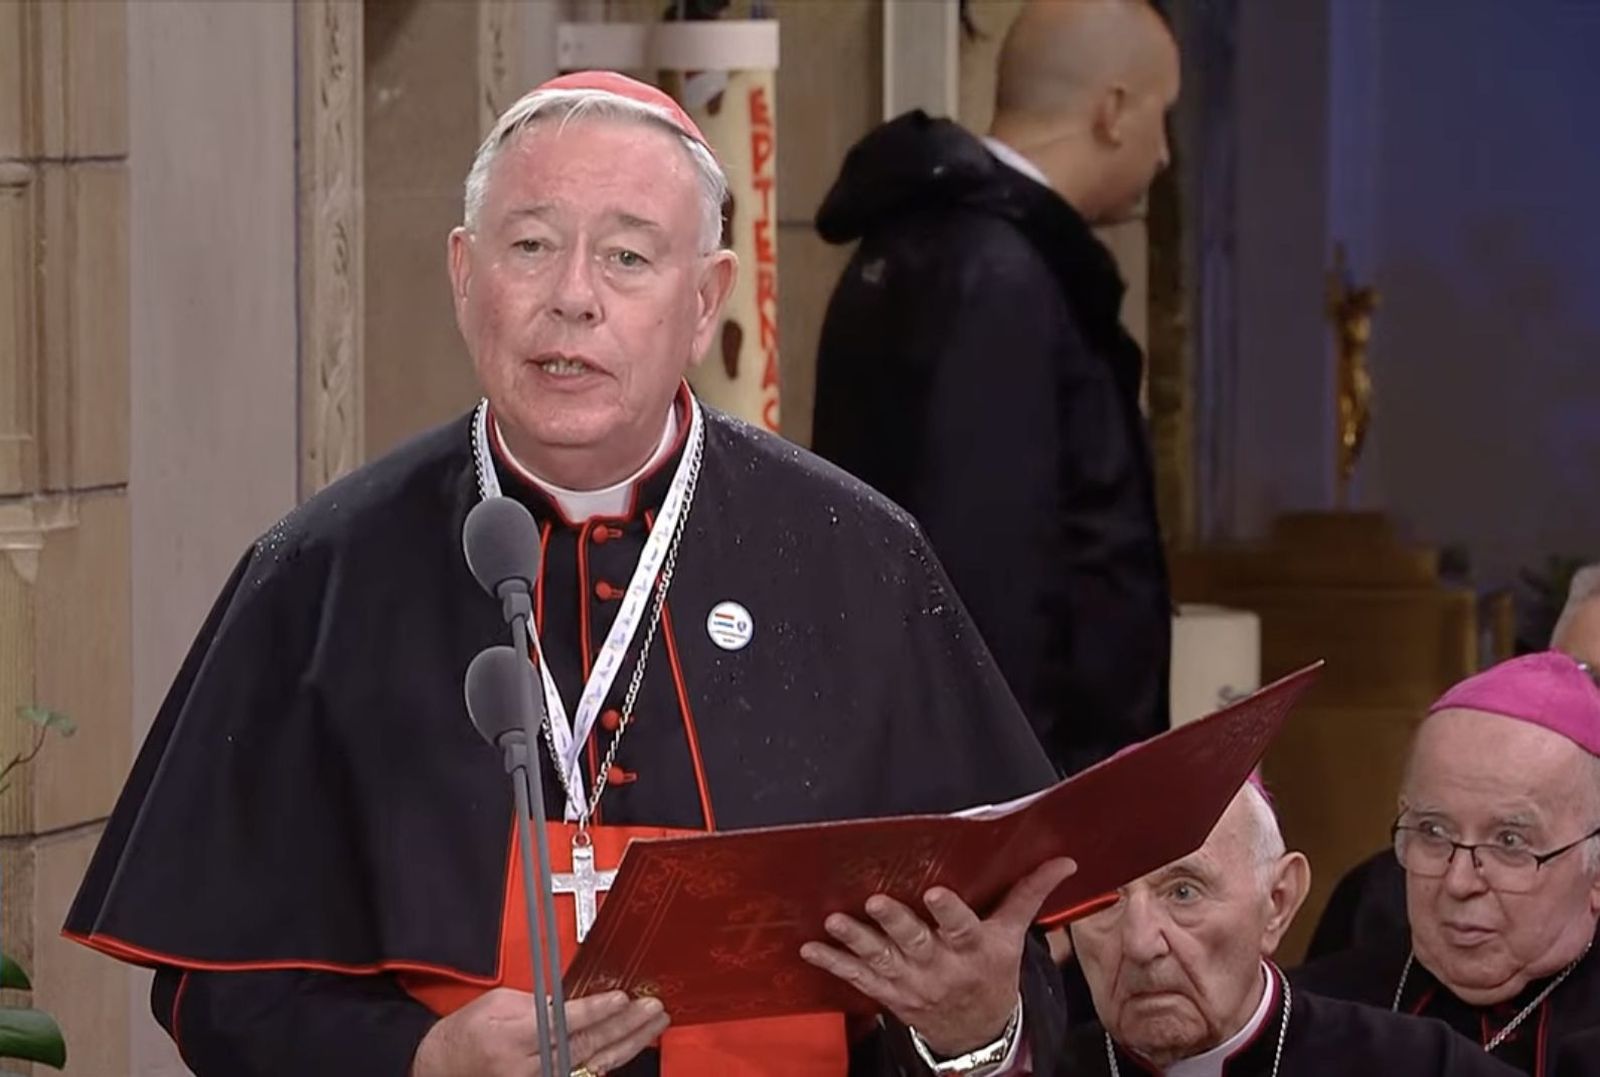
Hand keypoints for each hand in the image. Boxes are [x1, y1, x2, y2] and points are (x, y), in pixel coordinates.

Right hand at [410, 988, 669, 1076]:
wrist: (445, 1069)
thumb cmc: (469, 1033)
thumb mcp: (497, 1005)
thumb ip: (537, 1003)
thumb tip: (575, 1000)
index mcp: (514, 1038)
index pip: (564, 1023)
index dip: (596, 1011)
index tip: (622, 998)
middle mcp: (530, 1067)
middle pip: (587, 1045)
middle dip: (625, 1026)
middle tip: (652, 1008)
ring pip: (595, 1064)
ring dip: (629, 1042)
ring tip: (654, 1023)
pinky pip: (587, 1074)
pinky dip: (613, 1058)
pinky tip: (634, 1044)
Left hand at [799, 858, 1075, 1056]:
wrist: (976, 1032)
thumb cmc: (993, 973)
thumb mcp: (1013, 936)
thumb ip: (1029, 894)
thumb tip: (1063, 859)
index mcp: (972, 949)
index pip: (963, 928)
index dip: (950, 912)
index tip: (936, 893)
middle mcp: (939, 966)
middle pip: (916, 943)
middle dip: (895, 924)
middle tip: (876, 902)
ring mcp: (910, 982)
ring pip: (881, 959)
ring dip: (856, 940)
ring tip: (834, 921)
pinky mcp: (887, 991)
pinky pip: (857, 978)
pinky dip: (833, 963)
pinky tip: (811, 948)